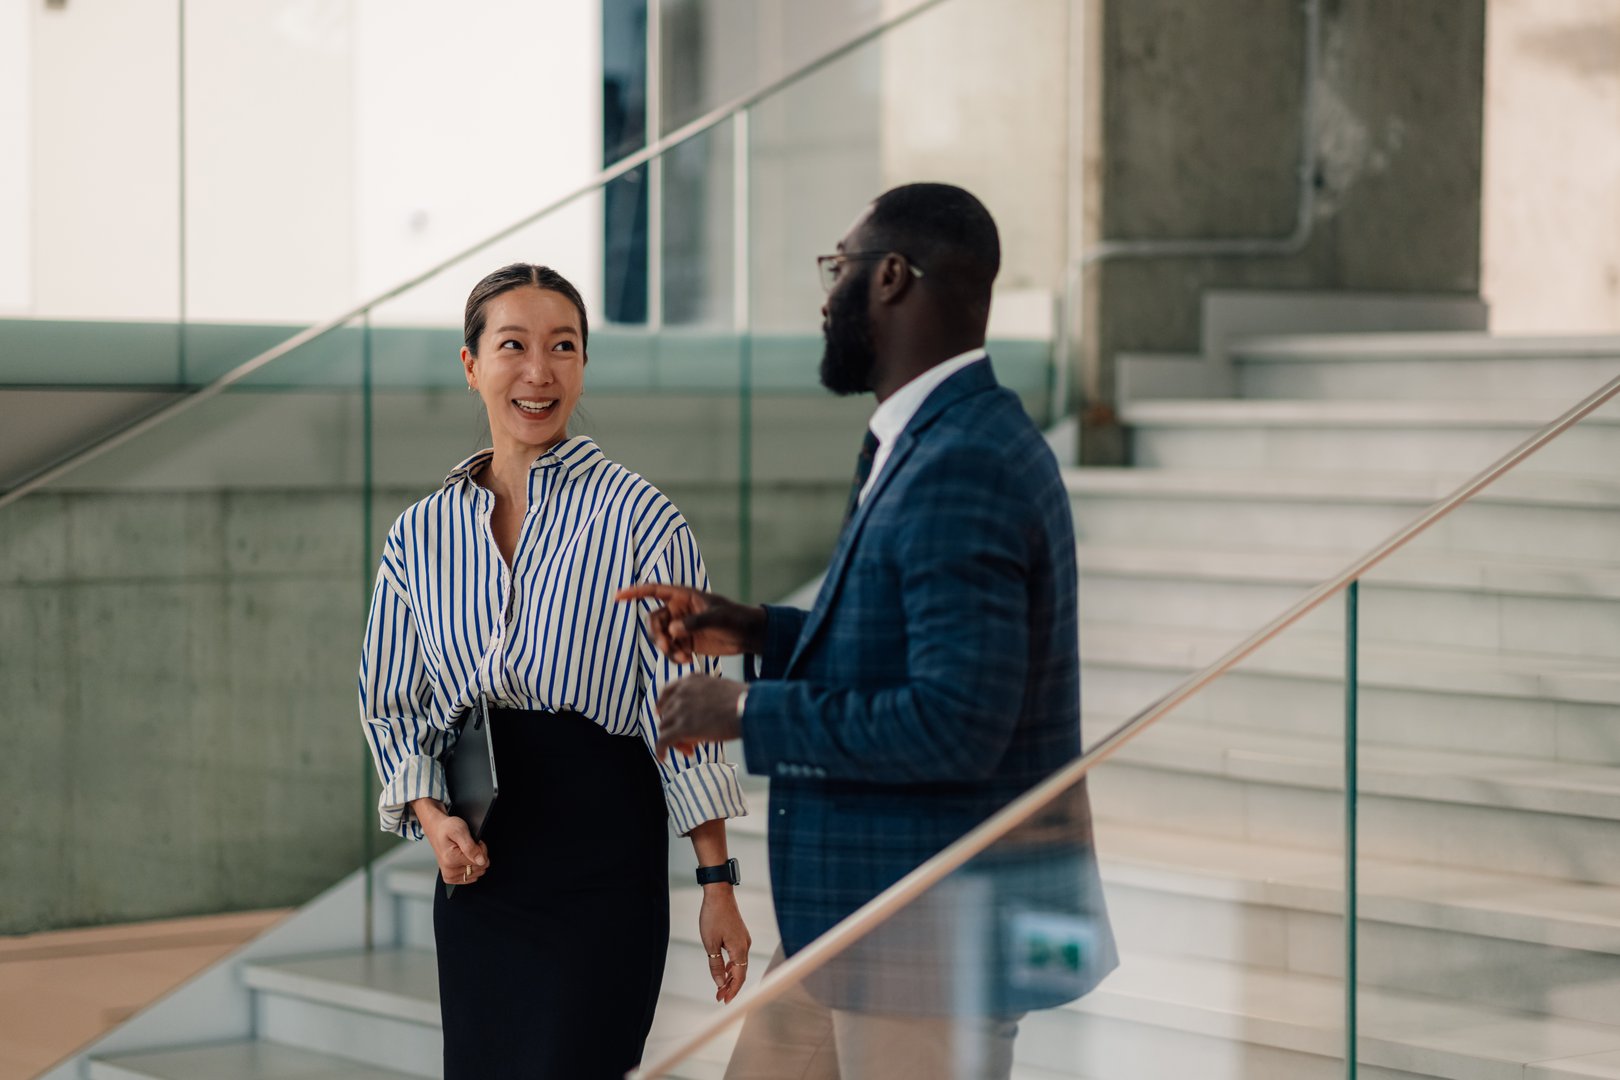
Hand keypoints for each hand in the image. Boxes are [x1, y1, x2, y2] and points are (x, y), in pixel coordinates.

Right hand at [413, 798, 488, 885]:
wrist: (436, 830)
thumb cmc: (446, 829)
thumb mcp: (460, 830)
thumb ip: (471, 847)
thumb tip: (481, 861)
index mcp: (451, 859)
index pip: (481, 862)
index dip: (482, 850)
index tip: (475, 842)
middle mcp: (449, 871)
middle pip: (479, 868)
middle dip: (479, 855)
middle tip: (470, 845)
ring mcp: (450, 876)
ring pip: (476, 873)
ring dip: (475, 861)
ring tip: (466, 850)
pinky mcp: (451, 878)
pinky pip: (470, 877)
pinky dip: (470, 867)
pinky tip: (464, 858)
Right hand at [615, 584, 766, 662]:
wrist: (747, 635)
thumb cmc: (734, 618)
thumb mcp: (717, 617)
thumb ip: (694, 622)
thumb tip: (672, 630)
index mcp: (683, 596)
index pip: (654, 590)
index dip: (635, 592)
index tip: (617, 596)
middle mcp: (678, 610)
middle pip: (654, 621)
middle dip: (657, 635)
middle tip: (668, 647)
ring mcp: (680, 626)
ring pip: (661, 638)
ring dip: (667, 649)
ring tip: (682, 658)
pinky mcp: (685, 641)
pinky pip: (671, 649)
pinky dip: (674, 656)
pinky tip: (687, 660)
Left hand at [653, 675, 745, 758]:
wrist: (748, 708)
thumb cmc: (743, 701)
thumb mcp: (719, 689)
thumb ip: (705, 696)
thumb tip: (702, 714)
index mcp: (691, 680)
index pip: (667, 692)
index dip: (664, 706)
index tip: (664, 714)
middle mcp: (682, 692)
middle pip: (666, 713)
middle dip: (675, 727)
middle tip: (689, 740)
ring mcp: (680, 709)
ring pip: (664, 728)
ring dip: (674, 740)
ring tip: (690, 749)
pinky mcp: (682, 727)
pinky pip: (663, 741)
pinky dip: (660, 750)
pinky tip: (663, 758)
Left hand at [699, 885, 751, 1003]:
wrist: (719, 894)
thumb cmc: (713, 916)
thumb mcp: (710, 944)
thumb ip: (715, 965)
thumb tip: (720, 983)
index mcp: (739, 949)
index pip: (739, 977)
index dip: (732, 991)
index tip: (724, 1001)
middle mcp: (745, 946)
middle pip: (740, 972)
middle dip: (731, 986)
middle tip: (719, 997)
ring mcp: (744, 939)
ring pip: (739, 964)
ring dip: (730, 977)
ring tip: (720, 987)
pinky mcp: (740, 935)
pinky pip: (738, 955)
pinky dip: (731, 966)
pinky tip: (723, 970)